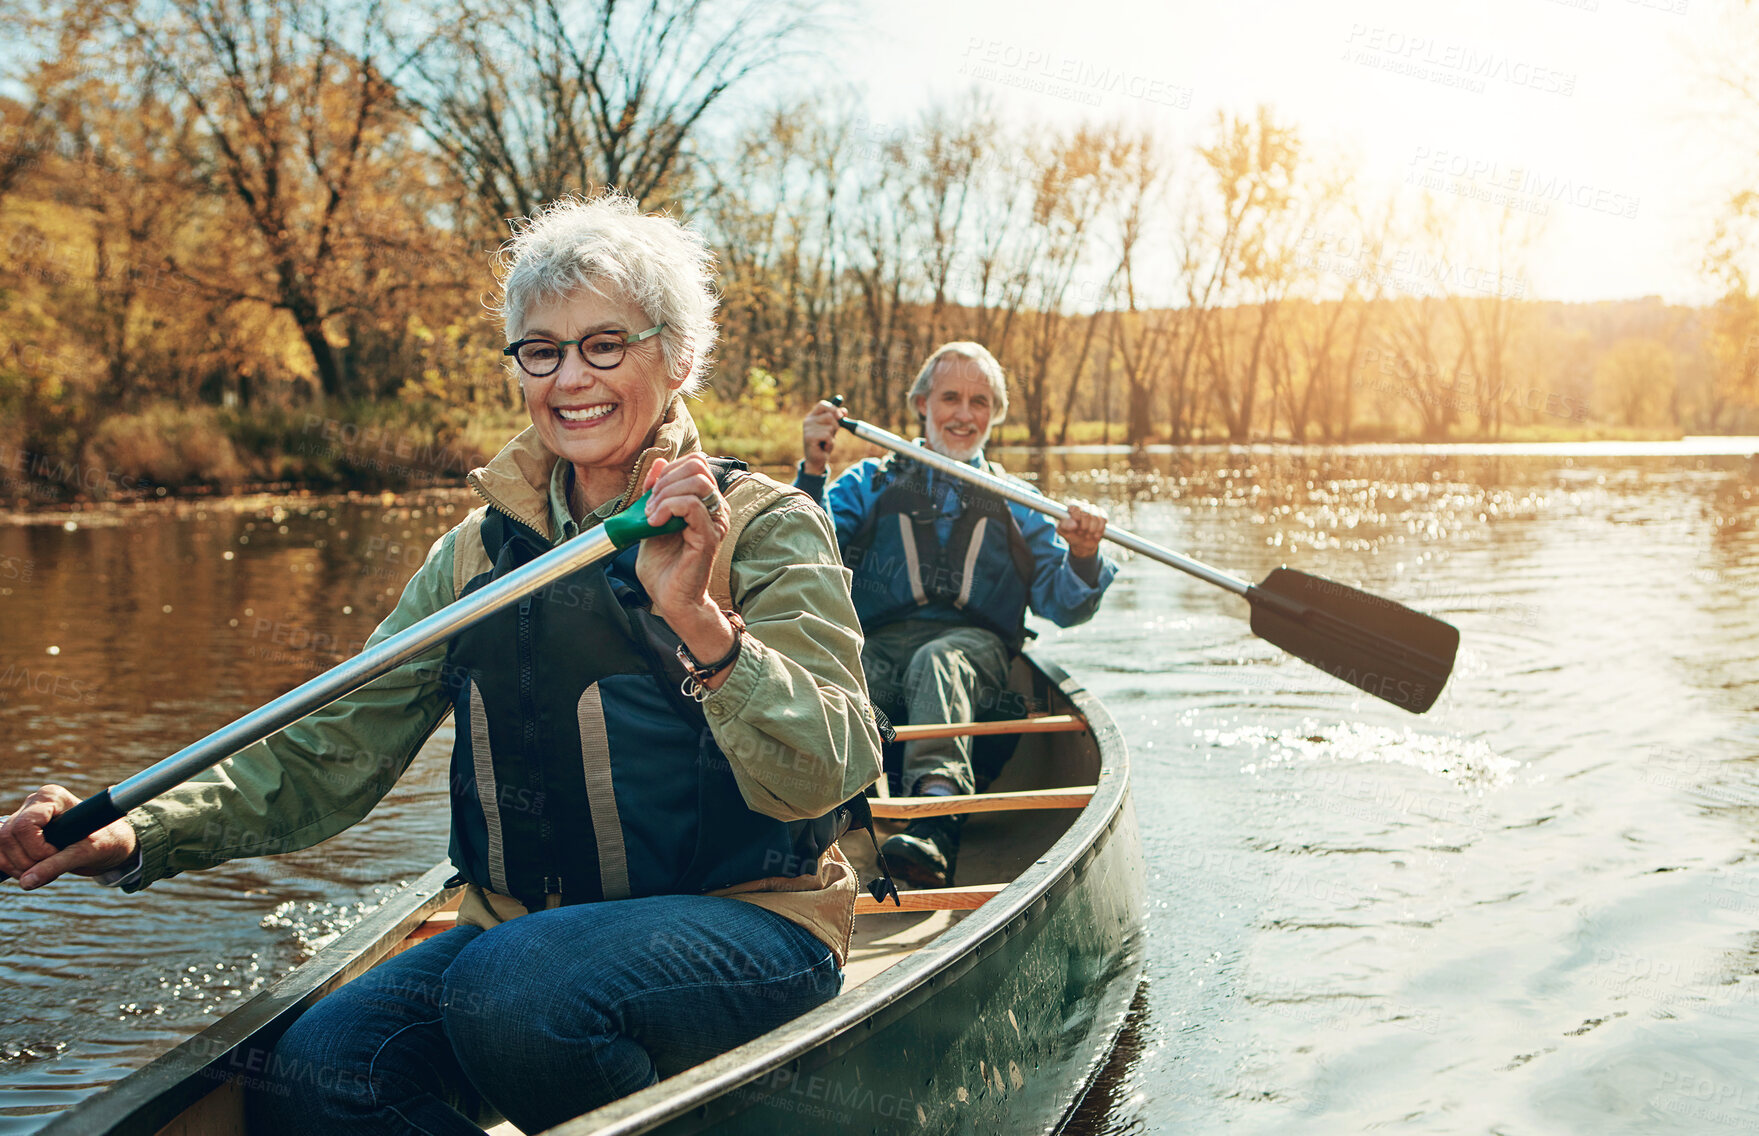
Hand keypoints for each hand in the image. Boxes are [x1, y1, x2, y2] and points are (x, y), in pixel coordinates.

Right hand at [0, 784, 136, 889]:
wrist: (111, 843)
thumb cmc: (107, 840)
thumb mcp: (88, 852)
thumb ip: (57, 865)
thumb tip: (26, 882)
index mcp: (52, 797)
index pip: (25, 826)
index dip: (37, 850)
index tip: (59, 856)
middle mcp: (34, 803)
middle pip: (7, 836)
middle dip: (27, 861)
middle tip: (52, 869)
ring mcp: (22, 817)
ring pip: (0, 845)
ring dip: (18, 867)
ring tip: (45, 872)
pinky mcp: (17, 834)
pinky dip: (11, 867)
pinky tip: (32, 872)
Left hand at [635, 455, 736, 683]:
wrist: (669, 598)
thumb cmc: (663, 565)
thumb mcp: (652, 519)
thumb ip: (656, 492)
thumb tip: (659, 463)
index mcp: (705, 503)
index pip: (695, 464)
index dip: (669, 470)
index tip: (650, 493)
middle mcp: (716, 509)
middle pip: (697, 467)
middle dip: (666, 481)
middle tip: (649, 506)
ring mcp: (715, 522)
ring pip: (696, 482)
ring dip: (666, 493)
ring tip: (651, 515)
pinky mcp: (709, 536)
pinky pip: (691, 505)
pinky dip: (668, 507)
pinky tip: (655, 522)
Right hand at [801, 400, 845, 476]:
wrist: (816, 460)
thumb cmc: (823, 444)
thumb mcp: (832, 429)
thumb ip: (837, 419)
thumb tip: (844, 410)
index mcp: (812, 417)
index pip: (823, 404)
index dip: (833, 408)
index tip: (841, 416)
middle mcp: (808, 421)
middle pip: (830, 415)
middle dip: (835, 426)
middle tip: (830, 435)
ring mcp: (808, 429)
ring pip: (831, 427)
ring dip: (832, 437)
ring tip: (825, 442)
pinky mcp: (809, 438)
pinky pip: (828, 436)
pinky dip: (830, 443)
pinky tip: (823, 447)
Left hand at [1058, 501, 1106, 560]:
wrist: (1083, 544)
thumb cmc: (1071, 535)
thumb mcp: (1063, 532)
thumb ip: (1064, 526)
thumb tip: (1074, 524)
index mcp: (1072, 507)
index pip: (1075, 505)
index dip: (1076, 515)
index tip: (1076, 525)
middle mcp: (1083, 506)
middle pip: (1086, 512)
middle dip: (1084, 526)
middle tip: (1081, 533)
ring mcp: (1094, 510)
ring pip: (1095, 516)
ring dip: (1091, 529)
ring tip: (1087, 535)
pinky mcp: (1102, 515)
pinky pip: (1103, 519)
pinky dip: (1099, 529)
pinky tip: (1095, 535)